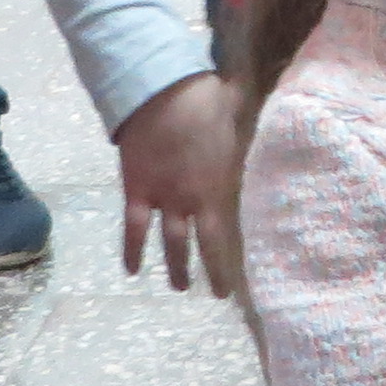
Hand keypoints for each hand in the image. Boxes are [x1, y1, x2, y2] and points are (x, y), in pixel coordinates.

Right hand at [115, 75, 244, 298]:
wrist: (164, 94)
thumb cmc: (205, 101)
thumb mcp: (234, 126)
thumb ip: (236, 141)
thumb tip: (254, 137)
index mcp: (218, 188)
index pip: (225, 234)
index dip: (225, 262)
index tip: (230, 282)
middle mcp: (193, 202)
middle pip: (200, 245)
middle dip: (207, 271)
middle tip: (211, 292)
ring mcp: (164, 199)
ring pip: (170, 242)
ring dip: (174, 267)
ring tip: (177, 288)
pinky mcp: (136, 191)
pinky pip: (134, 228)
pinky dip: (132, 249)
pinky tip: (131, 270)